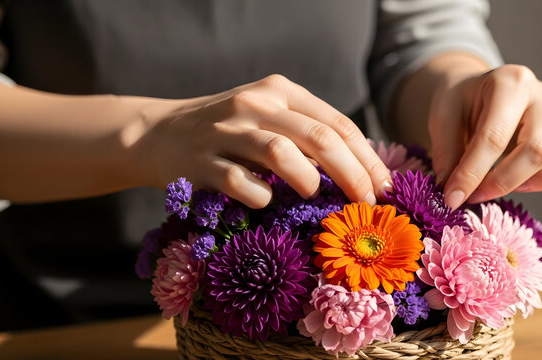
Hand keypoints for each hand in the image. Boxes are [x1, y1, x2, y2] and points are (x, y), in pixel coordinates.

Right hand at [131, 74, 391, 207]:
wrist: (158, 133)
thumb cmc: (227, 132)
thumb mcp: (268, 117)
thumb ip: (307, 133)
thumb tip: (360, 171)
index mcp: (280, 91)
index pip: (337, 123)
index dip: (366, 158)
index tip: (383, 186)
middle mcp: (256, 104)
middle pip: (320, 138)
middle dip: (353, 174)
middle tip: (366, 203)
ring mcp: (226, 131)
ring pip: (281, 153)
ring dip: (308, 180)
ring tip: (314, 195)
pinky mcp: (201, 161)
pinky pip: (240, 183)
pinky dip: (260, 196)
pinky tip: (264, 200)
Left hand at [427, 64, 541, 208]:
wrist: (480, 90)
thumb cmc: (462, 103)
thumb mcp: (442, 115)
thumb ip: (446, 153)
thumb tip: (453, 193)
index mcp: (509, 83)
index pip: (493, 137)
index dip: (471, 174)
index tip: (453, 198)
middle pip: (537, 151)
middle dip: (502, 182)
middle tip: (475, 195)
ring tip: (511, 186)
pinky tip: (539, 182)